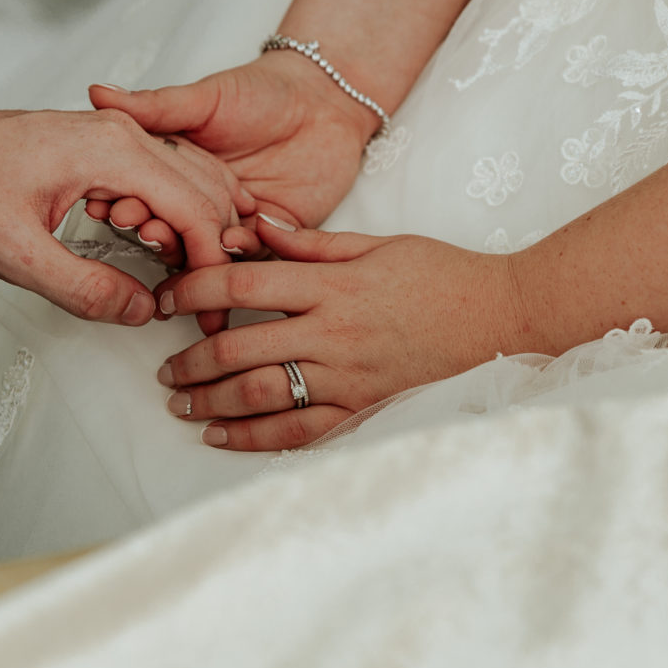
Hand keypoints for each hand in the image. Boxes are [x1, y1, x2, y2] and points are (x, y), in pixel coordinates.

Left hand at [0, 101, 254, 325]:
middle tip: (203, 306)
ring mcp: (110, 137)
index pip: (196, 208)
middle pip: (205, 189)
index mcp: (111, 150)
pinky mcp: (96, 150)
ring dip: (194, 231)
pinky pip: (157, 179)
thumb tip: (144, 312)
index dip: (212, 265)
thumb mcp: (12, 252)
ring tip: (179, 282)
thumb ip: (83, 286)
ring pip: (187, 181)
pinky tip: (158, 251)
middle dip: (215, 249)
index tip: (210, 312)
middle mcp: (121, 135)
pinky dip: (172, 215)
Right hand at [86, 50, 380, 253]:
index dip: (128, 203)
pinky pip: (257, 257)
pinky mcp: (275, 236)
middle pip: (173, 232)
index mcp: (177, 172)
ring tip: (188, 247)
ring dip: (195, 253)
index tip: (111, 206)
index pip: (144, 197)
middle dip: (158, 234)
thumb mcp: (206, 97)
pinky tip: (234, 243)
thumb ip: (155, 105)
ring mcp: (236, 223)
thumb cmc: (265, 91)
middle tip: (149, 231)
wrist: (326, 100)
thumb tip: (99, 94)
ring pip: (209, 252)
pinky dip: (244, 255)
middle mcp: (202, 204)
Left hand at [150, 215, 546, 450]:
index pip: (241, 285)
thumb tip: (255, 228)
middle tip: (162, 363)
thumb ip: (311, 244)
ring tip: (179, 401)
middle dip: (188, 358)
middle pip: (237, 347)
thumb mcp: (376, 244)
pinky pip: (297, 432)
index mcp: (331, 285)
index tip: (164, 298)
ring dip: (209, 401)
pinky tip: (221, 438)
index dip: (192, 289)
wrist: (504, 318)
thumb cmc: (443, 274)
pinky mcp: (363, 409)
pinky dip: (252, 438)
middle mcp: (332, 333)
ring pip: (258, 395)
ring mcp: (347, 378)